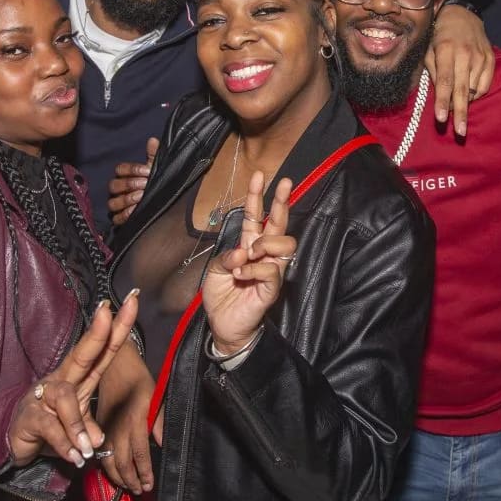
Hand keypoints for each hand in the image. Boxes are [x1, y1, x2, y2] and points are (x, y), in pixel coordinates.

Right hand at [7, 293, 137, 467]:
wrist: (14, 441)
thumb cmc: (52, 425)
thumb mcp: (78, 424)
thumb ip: (90, 426)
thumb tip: (98, 440)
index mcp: (79, 378)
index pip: (102, 349)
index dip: (117, 326)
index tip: (131, 300)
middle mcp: (62, 381)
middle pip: (82, 353)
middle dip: (97, 332)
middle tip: (108, 312)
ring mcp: (44, 397)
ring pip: (66, 397)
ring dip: (79, 425)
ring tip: (88, 449)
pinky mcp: (31, 417)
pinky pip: (52, 427)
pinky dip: (66, 444)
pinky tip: (75, 457)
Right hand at [94, 341, 156, 494]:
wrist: (115, 366)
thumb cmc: (139, 380)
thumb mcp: (156, 398)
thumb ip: (159, 423)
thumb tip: (164, 445)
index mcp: (135, 421)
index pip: (140, 455)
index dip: (144, 473)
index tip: (149, 485)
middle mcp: (118, 429)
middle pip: (122, 463)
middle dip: (131, 480)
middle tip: (139, 490)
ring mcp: (105, 430)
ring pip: (108, 462)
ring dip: (118, 477)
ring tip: (128, 486)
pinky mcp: (97, 429)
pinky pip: (100, 454)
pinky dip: (106, 467)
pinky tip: (113, 473)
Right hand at [107, 137, 158, 225]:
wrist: (164, 201)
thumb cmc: (155, 182)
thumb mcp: (156, 168)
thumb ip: (154, 154)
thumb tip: (153, 140)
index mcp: (126, 176)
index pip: (120, 169)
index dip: (132, 169)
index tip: (147, 171)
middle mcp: (119, 190)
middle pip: (114, 185)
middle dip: (129, 184)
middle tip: (144, 185)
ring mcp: (119, 204)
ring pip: (113, 202)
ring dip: (126, 200)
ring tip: (141, 197)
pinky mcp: (122, 218)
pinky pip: (117, 218)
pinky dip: (125, 215)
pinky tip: (136, 211)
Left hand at [202, 172, 295, 354]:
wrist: (224, 325)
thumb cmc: (222, 296)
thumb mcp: (215, 269)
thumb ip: (226, 255)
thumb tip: (243, 251)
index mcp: (249, 245)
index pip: (255, 216)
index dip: (256, 196)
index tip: (258, 175)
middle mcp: (264, 254)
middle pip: (279, 222)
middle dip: (282, 201)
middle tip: (286, 182)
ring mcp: (272, 269)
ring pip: (284, 243)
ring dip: (265, 243)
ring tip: (249, 254)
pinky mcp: (273, 287)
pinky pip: (271, 269)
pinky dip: (253, 268)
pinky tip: (241, 275)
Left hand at [425, 4, 494, 134]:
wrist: (462, 14)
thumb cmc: (439, 35)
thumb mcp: (428, 49)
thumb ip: (432, 71)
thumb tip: (438, 95)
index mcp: (445, 50)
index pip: (444, 81)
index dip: (442, 101)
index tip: (441, 118)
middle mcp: (465, 54)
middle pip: (462, 89)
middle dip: (460, 113)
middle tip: (459, 133)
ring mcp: (480, 57)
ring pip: (474, 89)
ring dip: (464, 101)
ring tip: (455, 102)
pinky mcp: (491, 59)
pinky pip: (485, 85)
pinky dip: (476, 94)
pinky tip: (468, 93)